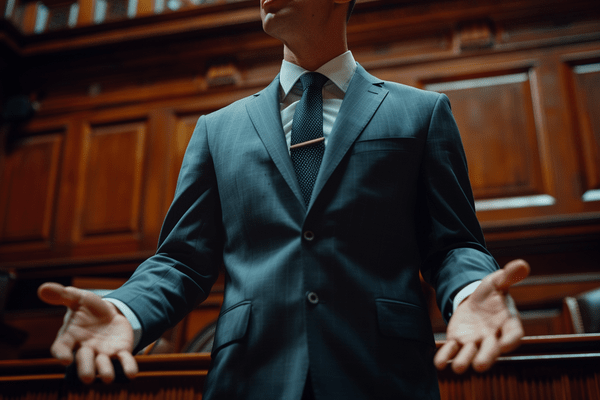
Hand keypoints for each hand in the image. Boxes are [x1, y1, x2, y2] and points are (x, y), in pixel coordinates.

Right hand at [38, 282, 137, 383]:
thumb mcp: (77, 298)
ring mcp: (103, 352)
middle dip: (86, 369)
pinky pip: (124, 361)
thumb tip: (42, 288)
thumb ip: (62, 295)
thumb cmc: (88, 308)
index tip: (65, 359)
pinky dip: (128, 367)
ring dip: (105, 371)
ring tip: (108, 377)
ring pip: (103, 365)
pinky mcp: (120, 351)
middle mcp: (85, 349)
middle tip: (88, 378)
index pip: (62, 348)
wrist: (109, 313)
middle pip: (84, 361)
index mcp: (70, 337)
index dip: (62, 354)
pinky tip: (132, 373)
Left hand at [434, 259, 529, 373]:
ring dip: (464, 360)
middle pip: (492, 349)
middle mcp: (493, 337)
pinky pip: (452, 350)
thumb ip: (509, 276)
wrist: (475, 302)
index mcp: (508, 323)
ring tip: (457, 368)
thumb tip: (522, 264)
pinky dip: (446, 356)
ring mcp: (475, 341)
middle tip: (480, 366)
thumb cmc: (492, 294)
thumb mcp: (498, 282)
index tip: (506, 345)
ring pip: (471, 353)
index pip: (513, 334)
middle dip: (486, 357)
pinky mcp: (459, 340)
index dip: (511, 340)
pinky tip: (439, 363)